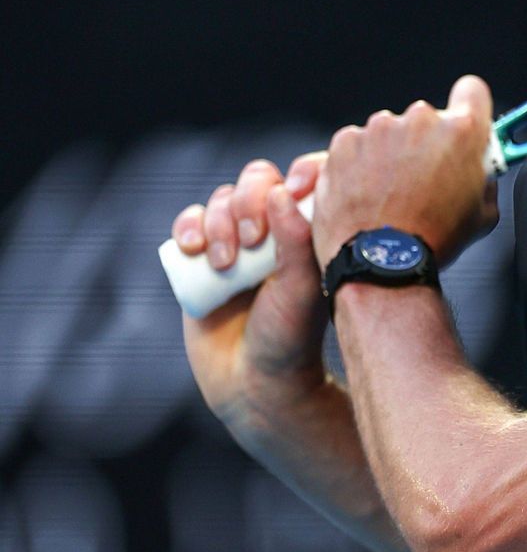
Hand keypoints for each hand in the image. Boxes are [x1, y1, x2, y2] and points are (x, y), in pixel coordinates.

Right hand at [171, 156, 329, 425]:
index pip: (309, 176)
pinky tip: (194, 249)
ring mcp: (239, 241)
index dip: (302, 170)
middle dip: (250, 201)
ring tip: (225, 264)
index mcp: (312, 231)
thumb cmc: (290, 337)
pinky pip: (191, 220)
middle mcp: (278, 230)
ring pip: (223, 199)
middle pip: (259, 180)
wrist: (252, 382)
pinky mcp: (203, 256)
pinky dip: (189, 225)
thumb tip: (282, 192)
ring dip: (219, 222)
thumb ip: (297, 241)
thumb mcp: (303, 289)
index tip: (297, 188)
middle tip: (252, 241)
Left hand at [311, 75, 499, 268]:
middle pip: (426, 119)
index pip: (473, 92)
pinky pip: (356, 145)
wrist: (381, 264)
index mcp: (462, 133)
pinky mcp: (345, 143)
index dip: (470, 106)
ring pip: (389, 132)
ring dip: (390, 154)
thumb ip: (485, 182)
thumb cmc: (431, 242)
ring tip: (388, 195)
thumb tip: (482, 177)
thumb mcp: (483, 216)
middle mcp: (420, 121)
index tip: (465, 118)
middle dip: (425, 143)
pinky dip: (359, 164)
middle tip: (422, 181)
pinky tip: (365, 195)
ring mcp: (379, 129)